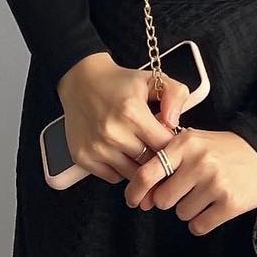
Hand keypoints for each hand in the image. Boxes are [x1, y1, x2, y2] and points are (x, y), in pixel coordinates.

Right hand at [53, 52, 185, 183]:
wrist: (81, 82)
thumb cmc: (120, 83)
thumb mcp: (153, 79)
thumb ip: (175, 94)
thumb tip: (174, 123)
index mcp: (132, 112)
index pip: (164, 145)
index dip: (171, 144)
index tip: (169, 139)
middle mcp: (113, 132)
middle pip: (149, 162)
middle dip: (156, 156)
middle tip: (154, 145)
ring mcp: (96, 147)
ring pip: (132, 174)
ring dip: (139, 165)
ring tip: (138, 148)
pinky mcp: (82, 157)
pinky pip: (113, 177)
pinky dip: (120, 169)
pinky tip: (120, 152)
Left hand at [124, 128, 256, 235]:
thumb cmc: (220, 150)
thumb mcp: (193, 143)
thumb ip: (165, 162)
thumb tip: (142, 197)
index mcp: (185, 143)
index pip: (147, 173)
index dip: (135, 191)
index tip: (135, 200)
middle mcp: (199, 161)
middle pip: (163, 200)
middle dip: (172, 199)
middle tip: (188, 189)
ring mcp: (216, 182)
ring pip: (182, 214)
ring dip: (191, 209)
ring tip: (207, 193)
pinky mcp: (231, 202)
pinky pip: (199, 226)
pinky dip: (203, 222)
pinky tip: (214, 207)